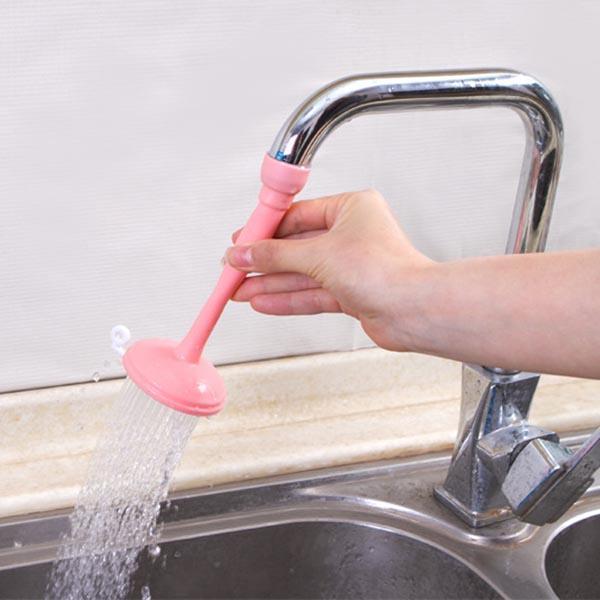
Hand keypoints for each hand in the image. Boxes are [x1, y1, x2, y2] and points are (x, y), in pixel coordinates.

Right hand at [224, 189, 433, 350]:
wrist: (414, 311)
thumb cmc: (386, 271)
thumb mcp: (319, 254)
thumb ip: (276, 255)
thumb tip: (246, 253)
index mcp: (351, 209)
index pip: (297, 215)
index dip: (265, 230)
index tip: (242, 240)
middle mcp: (353, 235)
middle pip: (297, 247)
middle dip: (264, 261)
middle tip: (235, 269)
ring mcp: (352, 266)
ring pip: (302, 273)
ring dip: (270, 283)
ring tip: (240, 290)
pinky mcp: (352, 293)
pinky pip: (311, 293)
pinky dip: (287, 298)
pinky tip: (263, 301)